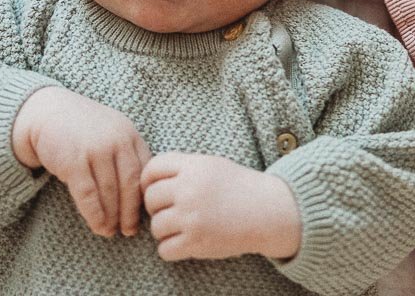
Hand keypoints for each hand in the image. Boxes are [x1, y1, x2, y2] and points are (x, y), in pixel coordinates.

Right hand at [11, 85, 152, 237]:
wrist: (47, 113)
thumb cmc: (82, 129)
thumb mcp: (111, 133)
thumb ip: (126, 155)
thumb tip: (140, 194)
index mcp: (129, 134)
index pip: (145, 170)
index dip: (145, 195)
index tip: (145, 214)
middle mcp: (116, 140)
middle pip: (130, 184)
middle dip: (131, 211)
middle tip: (130, 230)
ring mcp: (96, 150)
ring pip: (110, 192)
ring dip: (112, 216)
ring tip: (111, 232)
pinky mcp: (74, 161)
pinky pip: (88, 195)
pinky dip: (94, 214)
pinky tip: (97, 226)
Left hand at [140, 152, 301, 261]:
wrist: (267, 211)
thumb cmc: (238, 187)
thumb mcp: (211, 165)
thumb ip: (182, 169)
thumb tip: (146, 183)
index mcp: (193, 166)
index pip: (152, 169)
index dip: (149, 180)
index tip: (158, 189)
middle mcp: (189, 189)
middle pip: (150, 198)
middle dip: (157, 207)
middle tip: (174, 211)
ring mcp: (191, 216)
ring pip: (156, 226)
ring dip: (165, 230)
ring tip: (183, 227)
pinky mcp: (196, 241)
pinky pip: (164, 249)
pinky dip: (172, 249)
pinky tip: (186, 241)